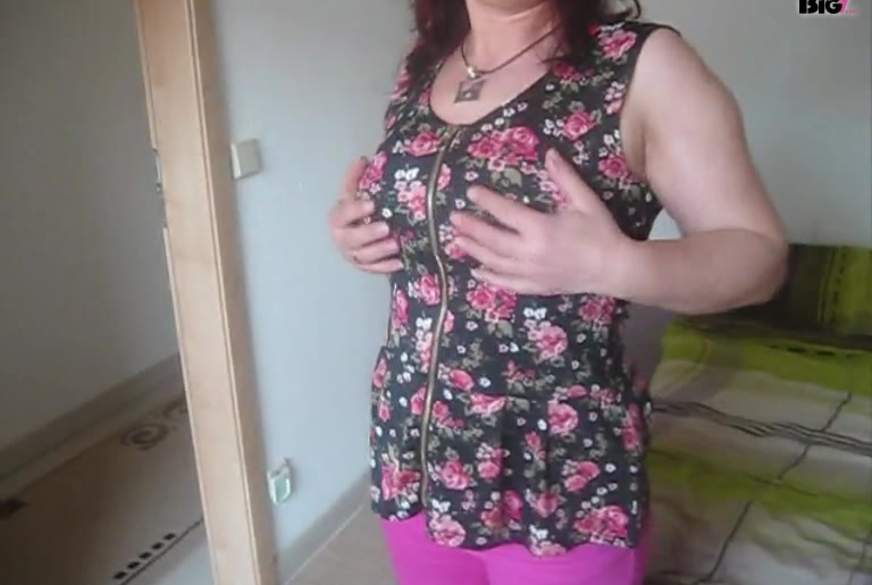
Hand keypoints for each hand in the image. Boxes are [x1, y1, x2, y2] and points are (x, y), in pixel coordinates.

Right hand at [328, 158, 402, 273]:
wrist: (360, 230)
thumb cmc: (357, 211)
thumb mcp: (354, 194)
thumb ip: (355, 178)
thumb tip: (362, 159)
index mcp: (338, 219)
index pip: (341, 215)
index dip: (354, 210)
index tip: (371, 204)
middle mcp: (342, 238)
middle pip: (351, 239)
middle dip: (368, 233)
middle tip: (386, 227)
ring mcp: (353, 254)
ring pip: (363, 256)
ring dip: (379, 251)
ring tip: (395, 244)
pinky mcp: (365, 266)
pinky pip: (375, 269)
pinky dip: (386, 267)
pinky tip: (399, 262)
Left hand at [449, 149, 633, 295]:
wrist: (614, 268)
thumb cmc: (601, 232)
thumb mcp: (585, 201)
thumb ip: (565, 177)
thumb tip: (548, 153)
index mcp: (541, 229)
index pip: (505, 213)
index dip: (487, 201)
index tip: (471, 192)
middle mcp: (530, 253)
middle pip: (493, 239)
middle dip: (471, 227)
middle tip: (454, 218)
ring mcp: (531, 273)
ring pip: (495, 262)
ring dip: (474, 251)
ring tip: (457, 240)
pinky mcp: (536, 287)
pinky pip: (507, 284)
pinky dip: (490, 278)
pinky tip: (477, 271)